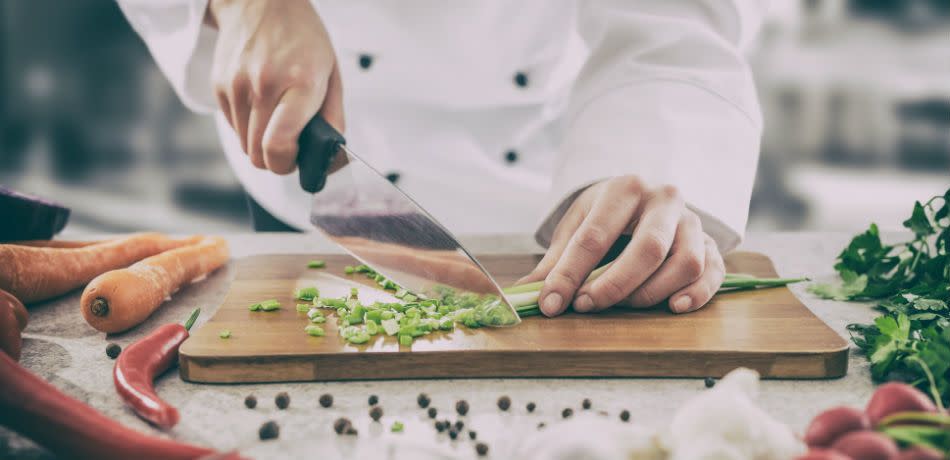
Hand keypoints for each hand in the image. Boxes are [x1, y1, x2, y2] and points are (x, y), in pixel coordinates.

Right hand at [207, 0, 343, 173]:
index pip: (279, 144)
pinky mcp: (220, 86)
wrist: (261, 2)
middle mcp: (264, 85)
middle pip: (258, 153)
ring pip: (244, 145)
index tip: (296, 160)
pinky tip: (261, 106)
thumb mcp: (331, 74)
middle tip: (290, 146)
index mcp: (299, 83)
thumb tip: (330, 158)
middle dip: (276, 160)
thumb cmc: (302, 37)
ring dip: (261, 145)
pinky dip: (248, 128)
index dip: (287, 164)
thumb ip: (333, 119)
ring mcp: (237, 86)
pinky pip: (233, 128)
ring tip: (276, 121)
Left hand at [519, 176, 725, 315]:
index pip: (595, 235)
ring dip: (651, 293)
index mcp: (624, 188)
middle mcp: (664, 199)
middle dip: (614, 284)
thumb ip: (554, 261)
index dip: (570, 274)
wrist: (644, 197)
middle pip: (648, 249)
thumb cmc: (606, 216)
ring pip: (684, 262)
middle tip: (587, 306)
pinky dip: (696, 294)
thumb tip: (523, 293)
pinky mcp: (711, 243)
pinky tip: (673, 307)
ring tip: (623, 306)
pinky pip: (712, 271)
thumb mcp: (577, 226)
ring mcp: (692, 221)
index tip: (551, 303)